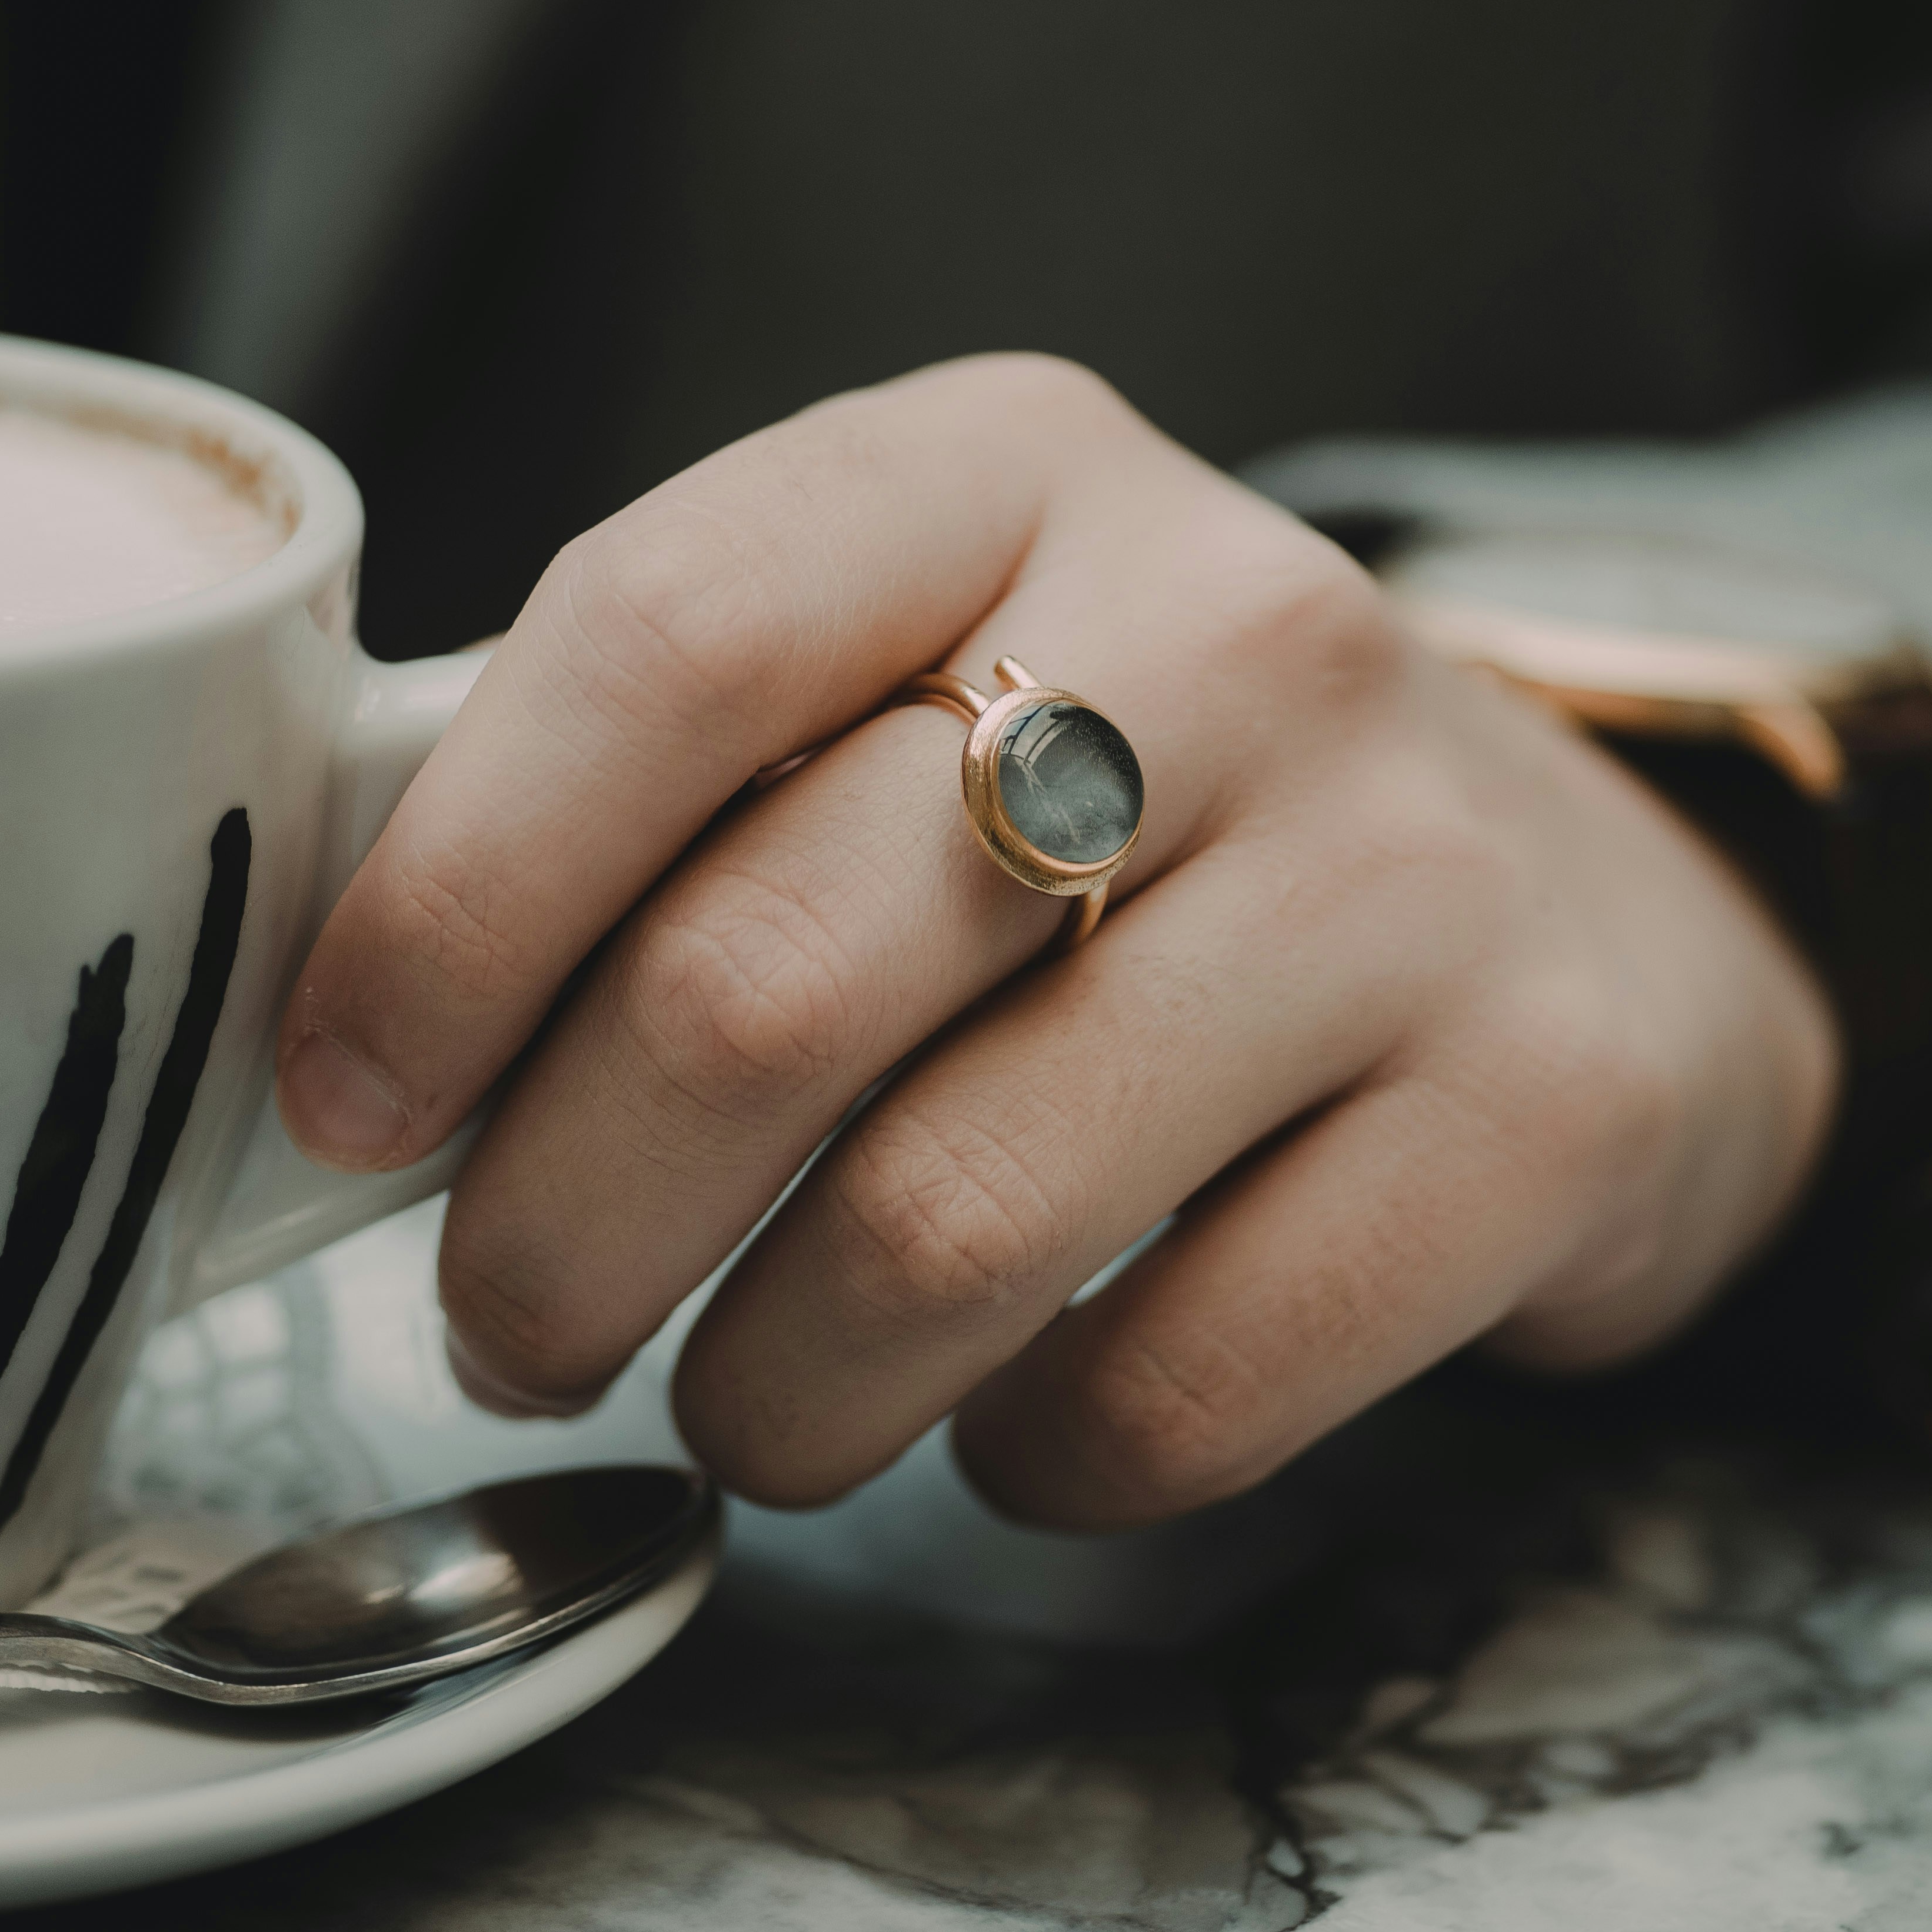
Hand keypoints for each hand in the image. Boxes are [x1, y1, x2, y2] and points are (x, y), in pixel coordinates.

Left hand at [276, 357, 1837, 1527]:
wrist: (1586, 903)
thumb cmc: (1151, 812)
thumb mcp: (921, 682)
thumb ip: (666, 792)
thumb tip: (351, 1043)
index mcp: (1008, 468)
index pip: (661, 641)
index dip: (446, 914)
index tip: (345, 1107)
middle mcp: (1231, 624)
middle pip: (761, 979)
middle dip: (557, 1231)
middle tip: (513, 1325)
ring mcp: (1410, 864)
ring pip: (948, 1221)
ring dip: (770, 1389)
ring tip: (747, 1403)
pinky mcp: (1541, 1104)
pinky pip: (1181, 1384)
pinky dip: (1034, 1463)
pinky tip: (1012, 1419)